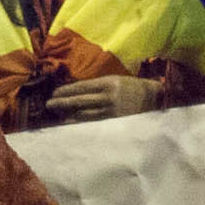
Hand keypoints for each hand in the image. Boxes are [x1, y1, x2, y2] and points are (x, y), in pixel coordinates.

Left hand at [39, 75, 159, 122]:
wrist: (156, 99)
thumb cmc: (133, 88)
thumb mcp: (117, 81)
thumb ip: (99, 85)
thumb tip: (76, 91)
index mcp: (109, 82)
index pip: (81, 87)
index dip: (66, 90)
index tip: (54, 93)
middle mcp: (108, 96)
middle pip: (79, 100)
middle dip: (62, 102)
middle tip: (48, 104)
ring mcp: (111, 110)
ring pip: (83, 113)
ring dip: (68, 115)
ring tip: (57, 115)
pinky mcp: (114, 122)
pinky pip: (92, 123)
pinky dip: (79, 123)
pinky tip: (71, 123)